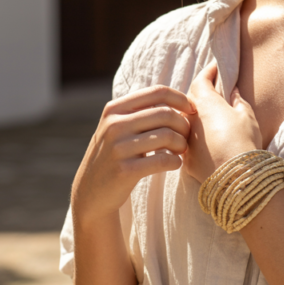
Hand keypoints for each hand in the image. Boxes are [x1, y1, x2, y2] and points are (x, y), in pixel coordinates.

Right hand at [71, 85, 195, 225]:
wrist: (91, 192)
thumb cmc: (115, 156)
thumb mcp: (118, 127)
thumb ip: (140, 112)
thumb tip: (179, 101)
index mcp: (115, 109)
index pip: (158, 92)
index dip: (181, 99)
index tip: (192, 110)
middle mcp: (114, 124)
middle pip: (166, 113)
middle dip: (184, 125)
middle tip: (186, 137)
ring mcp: (118, 148)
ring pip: (167, 136)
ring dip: (181, 144)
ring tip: (180, 151)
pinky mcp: (125, 171)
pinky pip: (163, 160)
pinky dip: (176, 161)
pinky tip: (175, 164)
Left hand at [182, 63, 261, 183]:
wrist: (236, 178)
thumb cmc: (244, 142)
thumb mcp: (247, 116)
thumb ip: (237, 100)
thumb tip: (233, 91)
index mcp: (205, 104)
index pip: (201, 80)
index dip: (209, 72)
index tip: (216, 67)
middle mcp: (190, 119)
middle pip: (189, 99)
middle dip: (200, 92)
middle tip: (213, 89)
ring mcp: (186, 139)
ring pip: (185, 121)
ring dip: (194, 115)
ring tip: (208, 116)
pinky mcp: (186, 158)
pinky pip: (186, 141)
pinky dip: (194, 136)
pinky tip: (204, 139)